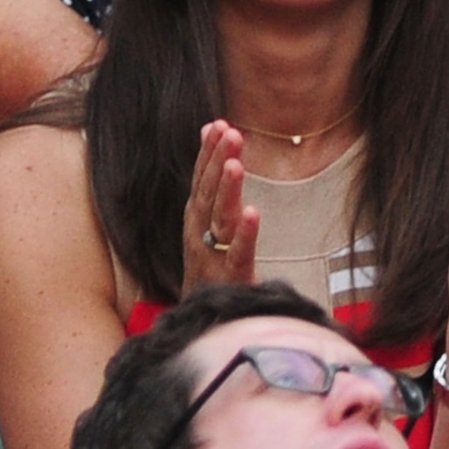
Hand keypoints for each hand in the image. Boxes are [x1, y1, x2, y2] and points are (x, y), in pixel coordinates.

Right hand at [181, 121, 258, 295]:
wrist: (202, 323)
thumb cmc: (209, 267)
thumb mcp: (206, 220)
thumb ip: (210, 177)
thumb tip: (212, 128)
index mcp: (195, 218)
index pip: (201, 179)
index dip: (209, 152)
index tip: (220, 125)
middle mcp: (199, 234)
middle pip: (208, 193)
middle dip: (218, 162)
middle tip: (231, 133)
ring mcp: (212, 257)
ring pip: (220, 219)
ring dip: (227, 190)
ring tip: (237, 164)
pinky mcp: (231, 279)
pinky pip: (238, 254)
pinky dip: (245, 234)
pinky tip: (254, 213)